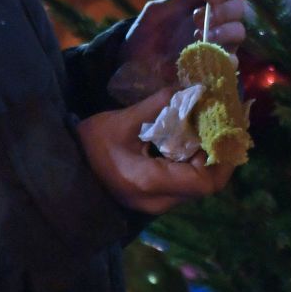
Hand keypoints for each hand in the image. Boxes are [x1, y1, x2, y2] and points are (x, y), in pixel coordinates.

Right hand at [78, 90, 234, 214]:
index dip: (223, 159)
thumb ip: (157, 106)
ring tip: (211, 124)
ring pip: (196, 184)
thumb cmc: (87, 146)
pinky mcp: (153, 197)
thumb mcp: (120, 122)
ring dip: (208, 156)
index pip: (204, 183)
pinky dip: (194, 160)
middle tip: (224, 121)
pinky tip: (193, 136)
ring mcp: (155, 203)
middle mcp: (157, 200)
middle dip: (219, 153)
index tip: (228, 128)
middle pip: (205, 185)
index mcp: (149, 182)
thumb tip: (190, 88)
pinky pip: (184, 182)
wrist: (62, 171)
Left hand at [107, 0, 249, 106]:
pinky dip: (225, 56)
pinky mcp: (215, 67)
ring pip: (239, 32)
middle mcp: (216, 22)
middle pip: (238, 9)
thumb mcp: (159, 12)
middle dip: (222, 10)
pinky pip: (232, 61)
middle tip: (199, 16)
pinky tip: (208, 53)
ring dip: (225, 30)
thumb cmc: (144, 36)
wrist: (131, 70)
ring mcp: (217, 45)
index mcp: (204, 4)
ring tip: (201, 35)